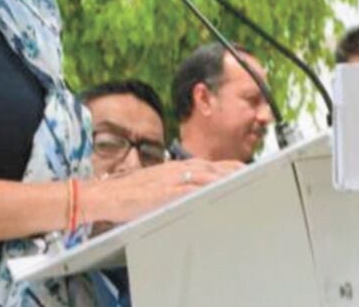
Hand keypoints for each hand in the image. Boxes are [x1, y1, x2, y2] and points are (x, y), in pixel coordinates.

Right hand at [82, 159, 241, 224]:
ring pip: (206, 175)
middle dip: (234, 172)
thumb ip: (177, 186)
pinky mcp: (165, 191)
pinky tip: (217, 193)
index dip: (230, 168)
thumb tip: (194, 192)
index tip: (246, 171)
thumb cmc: (129, 192)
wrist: (104, 194)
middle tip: (254, 176)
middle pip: (214, 168)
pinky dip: (205, 190)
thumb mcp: (158, 184)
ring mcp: (172, 179)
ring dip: (226, 179)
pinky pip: (190, 190)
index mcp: (177, 166)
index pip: (210, 164)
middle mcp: (178, 168)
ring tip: (244, 183)